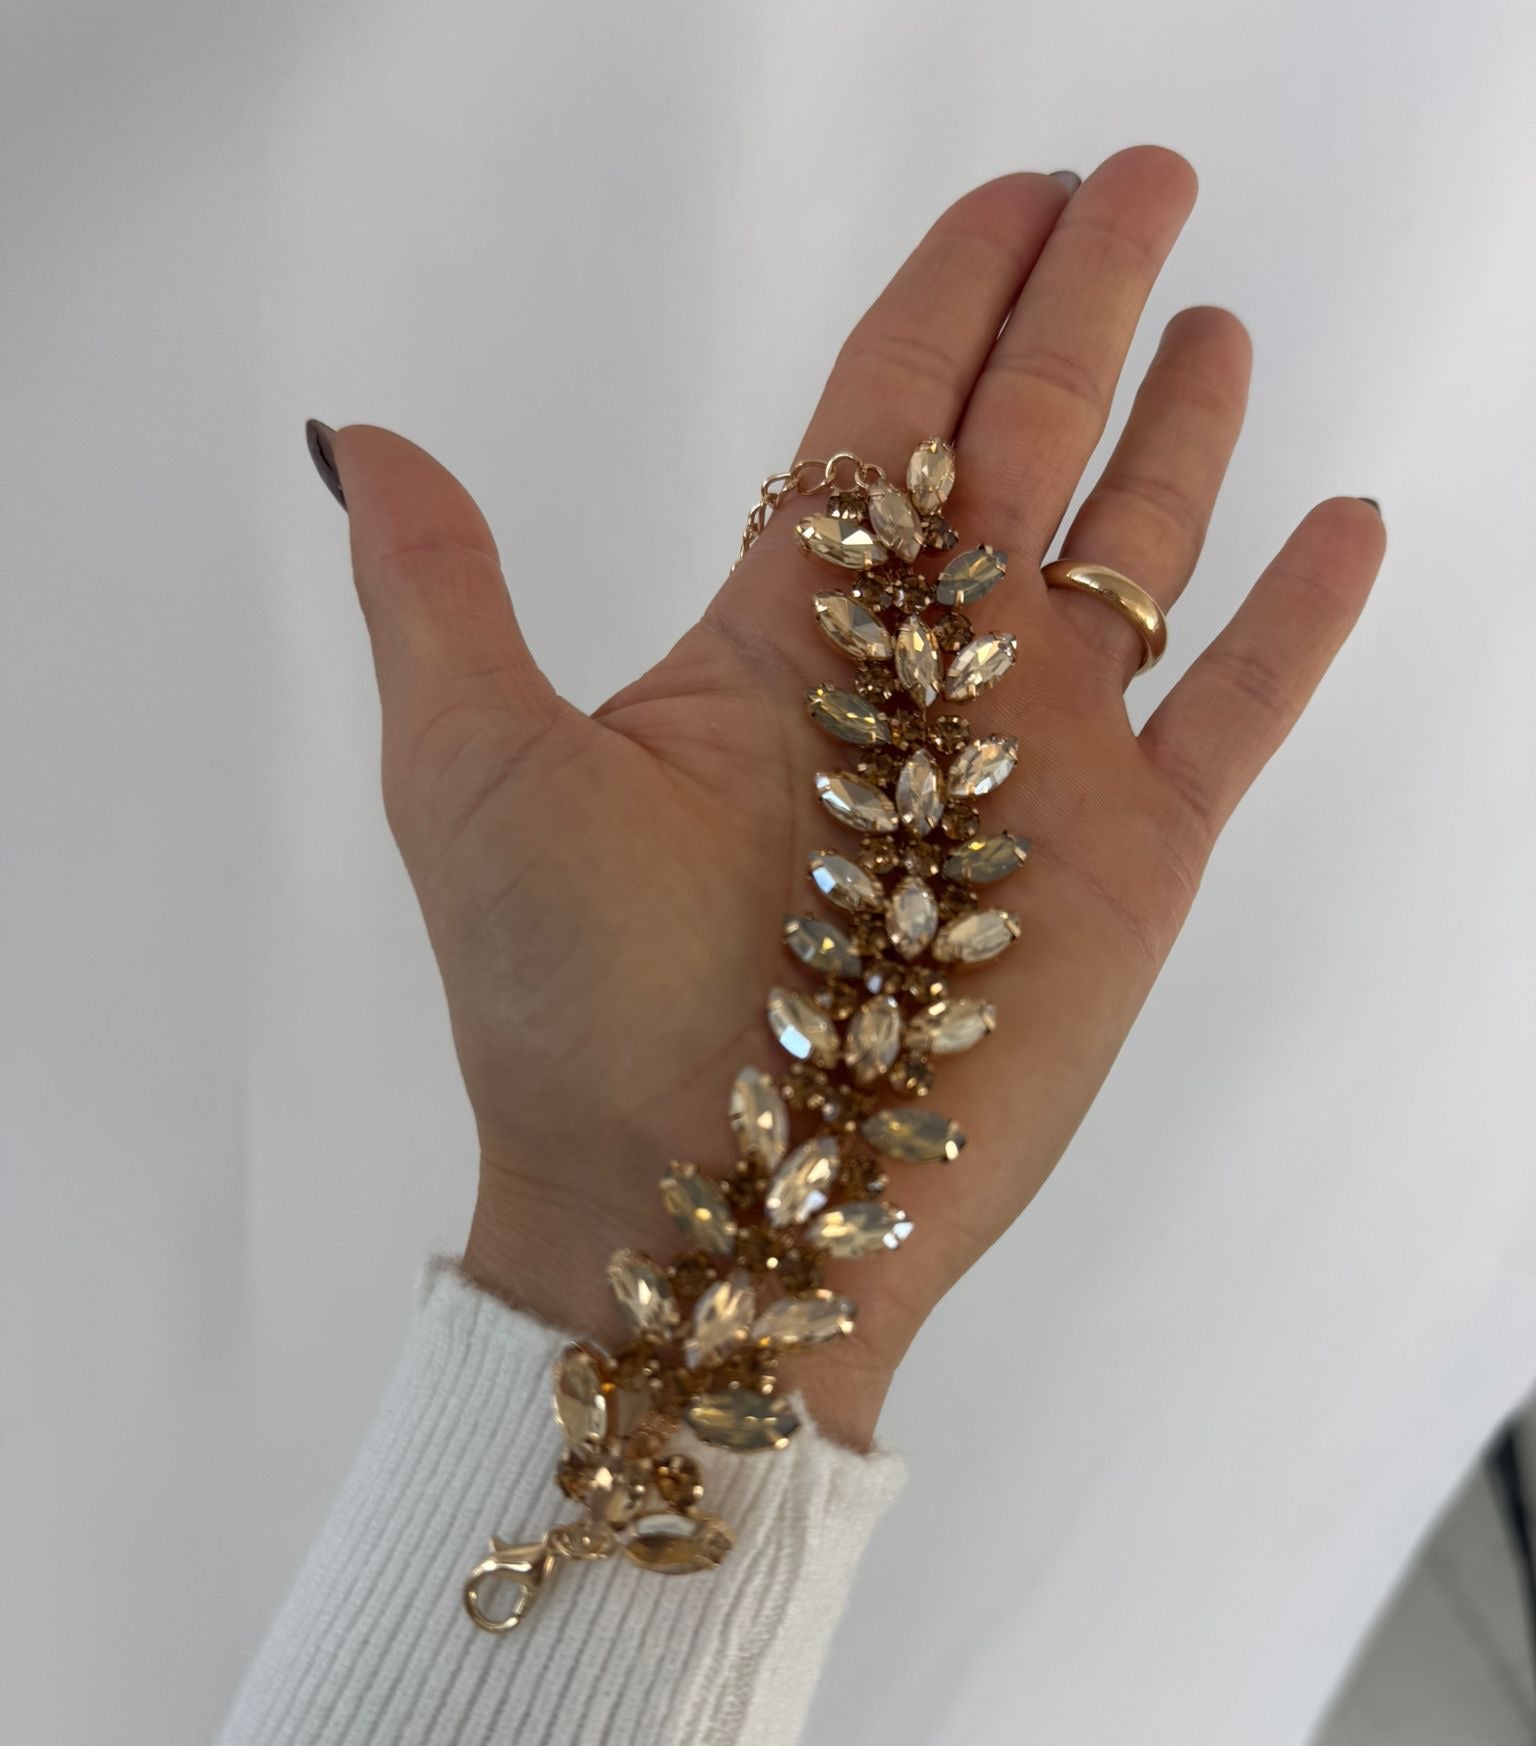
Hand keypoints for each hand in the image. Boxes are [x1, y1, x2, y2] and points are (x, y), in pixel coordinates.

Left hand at [317, 148, 1381, 1447]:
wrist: (697, 1209)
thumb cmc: (569, 1011)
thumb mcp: (472, 772)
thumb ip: (441, 595)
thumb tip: (372, 435)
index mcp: (780, 639)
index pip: (883, 419)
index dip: (949, 296)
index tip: (1014, 197)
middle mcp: (920, 683)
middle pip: (1023, 445)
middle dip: (1082, 306)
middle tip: (1143, 180)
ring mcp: (1035, 770)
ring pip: (1133, 558)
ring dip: (1179, 437)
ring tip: (1219, 323)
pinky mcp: (1129, 867)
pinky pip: (1233, 714)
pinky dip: (1292, 626)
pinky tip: (1344, 526)